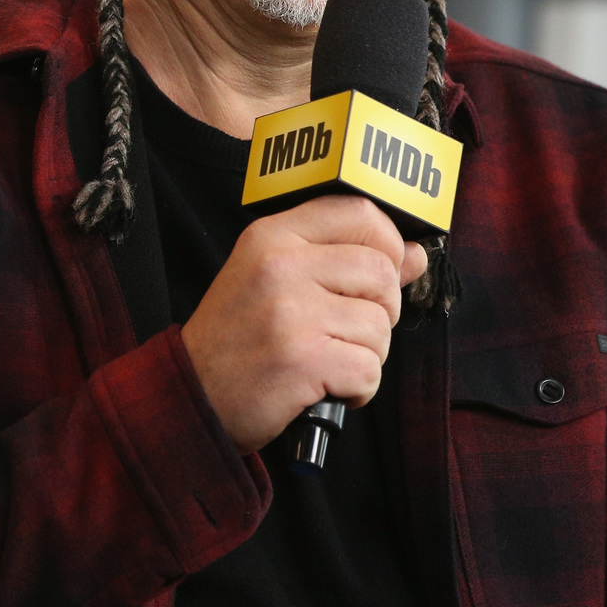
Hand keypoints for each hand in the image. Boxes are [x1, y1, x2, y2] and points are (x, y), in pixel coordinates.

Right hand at [179, 194, 427, 453]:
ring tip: (325, 360)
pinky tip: (325, 386)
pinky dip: (357, 389)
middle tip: (343, 332)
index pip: (359, 212)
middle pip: (381, 273)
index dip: (388, 244)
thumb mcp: (277, 280)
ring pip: (380, 326)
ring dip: (366, 356)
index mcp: (272, 235)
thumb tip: (414, 254)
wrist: (192, 394)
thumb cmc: (237, 339)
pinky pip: (369, 370)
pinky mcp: (302, 358)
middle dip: (379, 312)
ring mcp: (290, 310)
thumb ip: (344, 260)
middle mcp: (280, 264)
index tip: (378, 275)